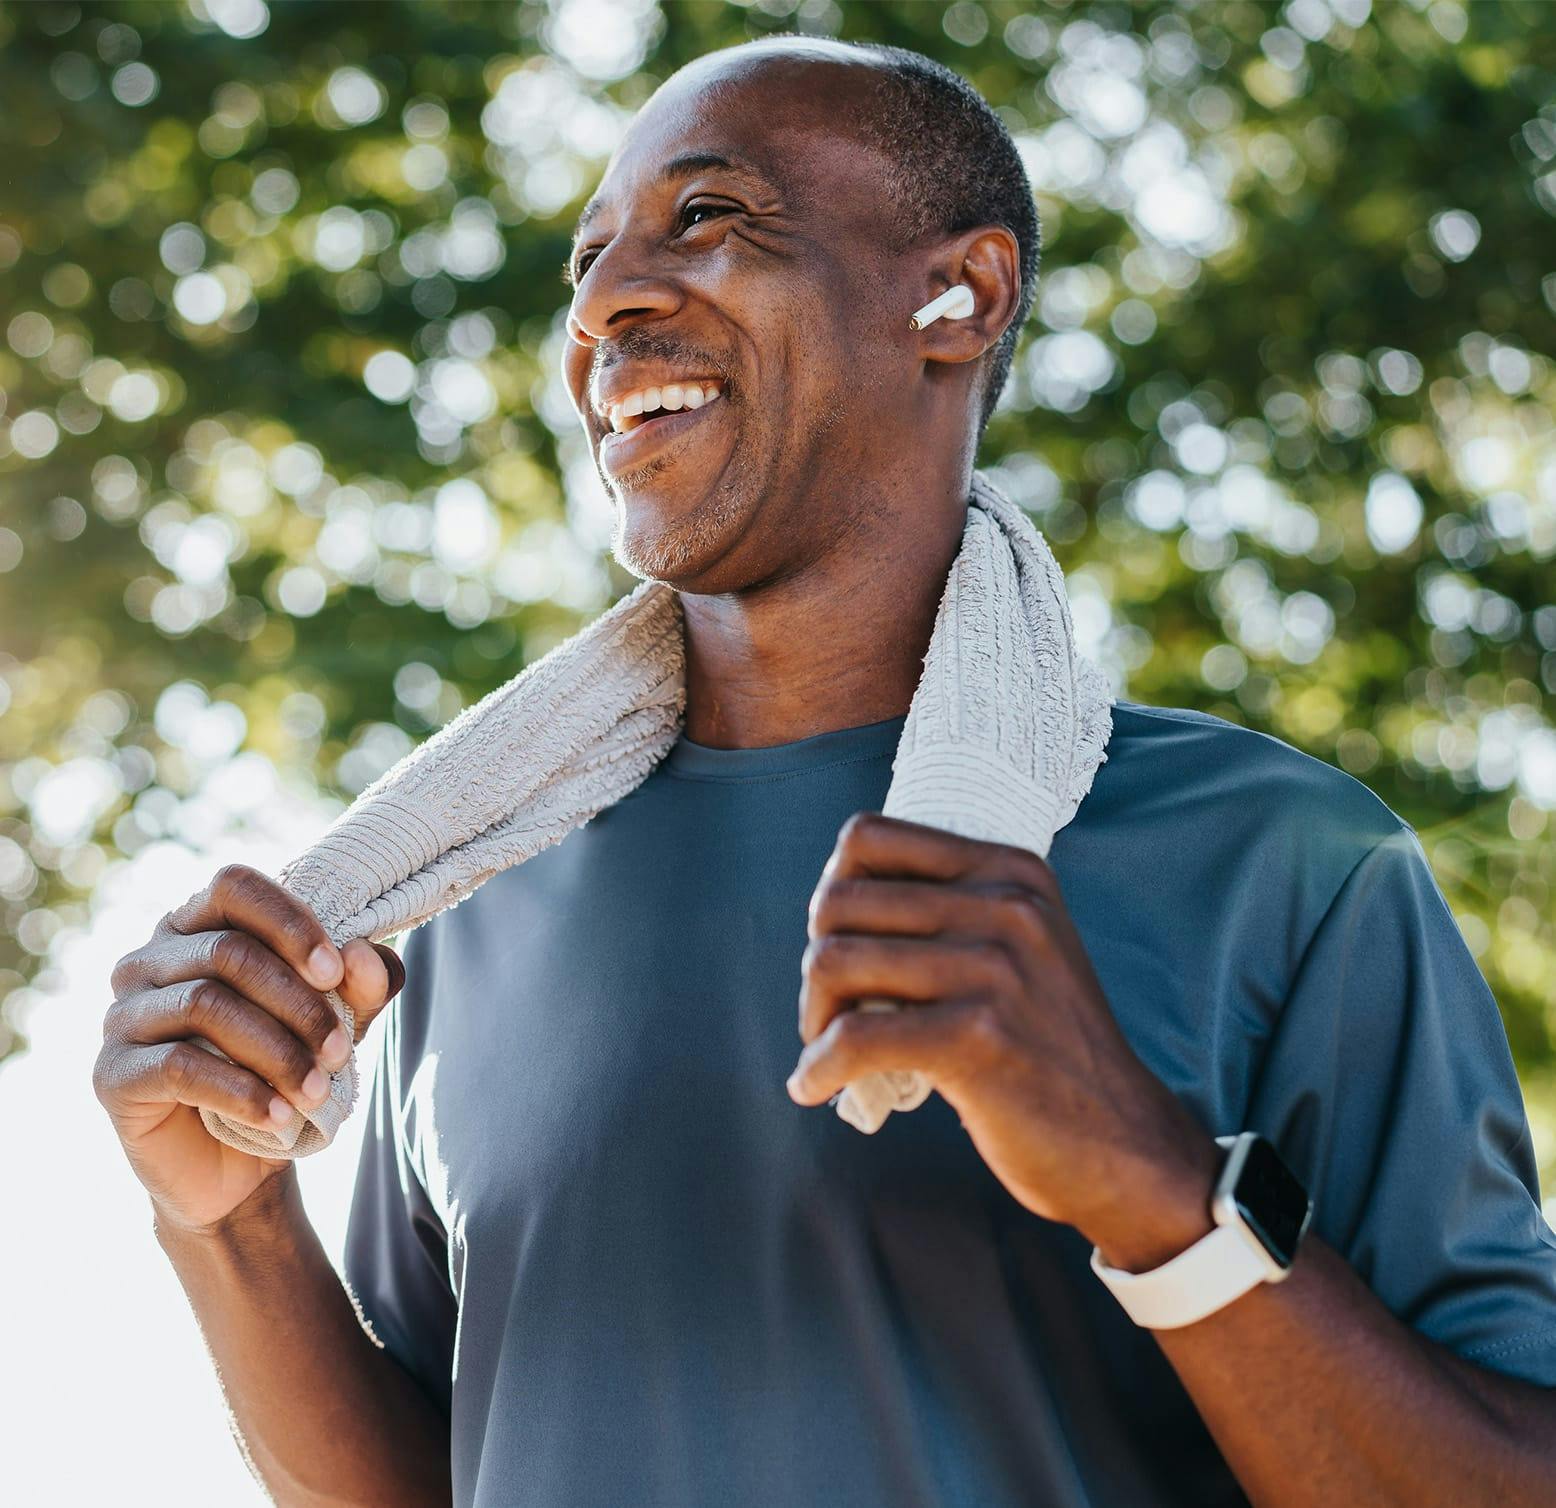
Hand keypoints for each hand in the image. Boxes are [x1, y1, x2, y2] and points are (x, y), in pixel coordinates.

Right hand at [94, 864, 404, 1235]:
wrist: (237, 1164)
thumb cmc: (284, 1068)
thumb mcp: (339, 1020)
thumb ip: (361, 984)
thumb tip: (360, 954)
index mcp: (198, 926)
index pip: (234, 888)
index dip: (289, 923)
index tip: (334, 973)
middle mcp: (148, 960)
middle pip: (228, 953)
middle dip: (297, 1004)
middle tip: (338, 1050)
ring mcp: (123, 1015)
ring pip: (205, 1005)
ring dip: (276, 1051)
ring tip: (317, 1089)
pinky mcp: (112, 1074)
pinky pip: (179, 1067)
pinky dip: (241, 1091)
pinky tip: (279, 1115)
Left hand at [788, 812, 1220, 1266]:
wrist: (1123, 1140)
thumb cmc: (1047, 1048)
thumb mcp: (1021, 948)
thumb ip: (951, 911)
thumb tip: (833, 901)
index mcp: (1010, 870)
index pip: (869, 837)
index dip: (833, 889)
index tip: (840, 941)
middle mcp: (1006, 905)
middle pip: (840, 900)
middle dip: (816, 964)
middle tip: (829, 1013)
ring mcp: (994, 969)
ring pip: (835, 960)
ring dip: (813, 1015)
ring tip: (825, 1050)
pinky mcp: (975, 1037)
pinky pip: (853, 1036)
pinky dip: (818, 1066)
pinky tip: (814, 1087)